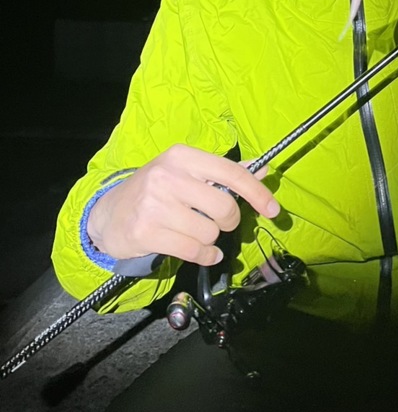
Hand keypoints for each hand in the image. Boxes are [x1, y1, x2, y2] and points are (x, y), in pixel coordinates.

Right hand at [86, 144, 279, 266]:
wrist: (109, 215)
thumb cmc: (155, 191)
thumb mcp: (186, 173)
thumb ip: (224, 173)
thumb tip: (264, 169)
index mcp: (182, 156)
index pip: (231, 173)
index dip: (257, 193)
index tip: (273, 210)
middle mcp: (167, 176)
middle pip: (224, 207)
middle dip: (227, 221)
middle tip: (215, 221)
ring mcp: (155, 204)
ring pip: (210, 232)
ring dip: (209, 239)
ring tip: (193, 232)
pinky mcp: (147, 232)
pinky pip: (195, 251)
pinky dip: (204, 255)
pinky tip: (199, 251)